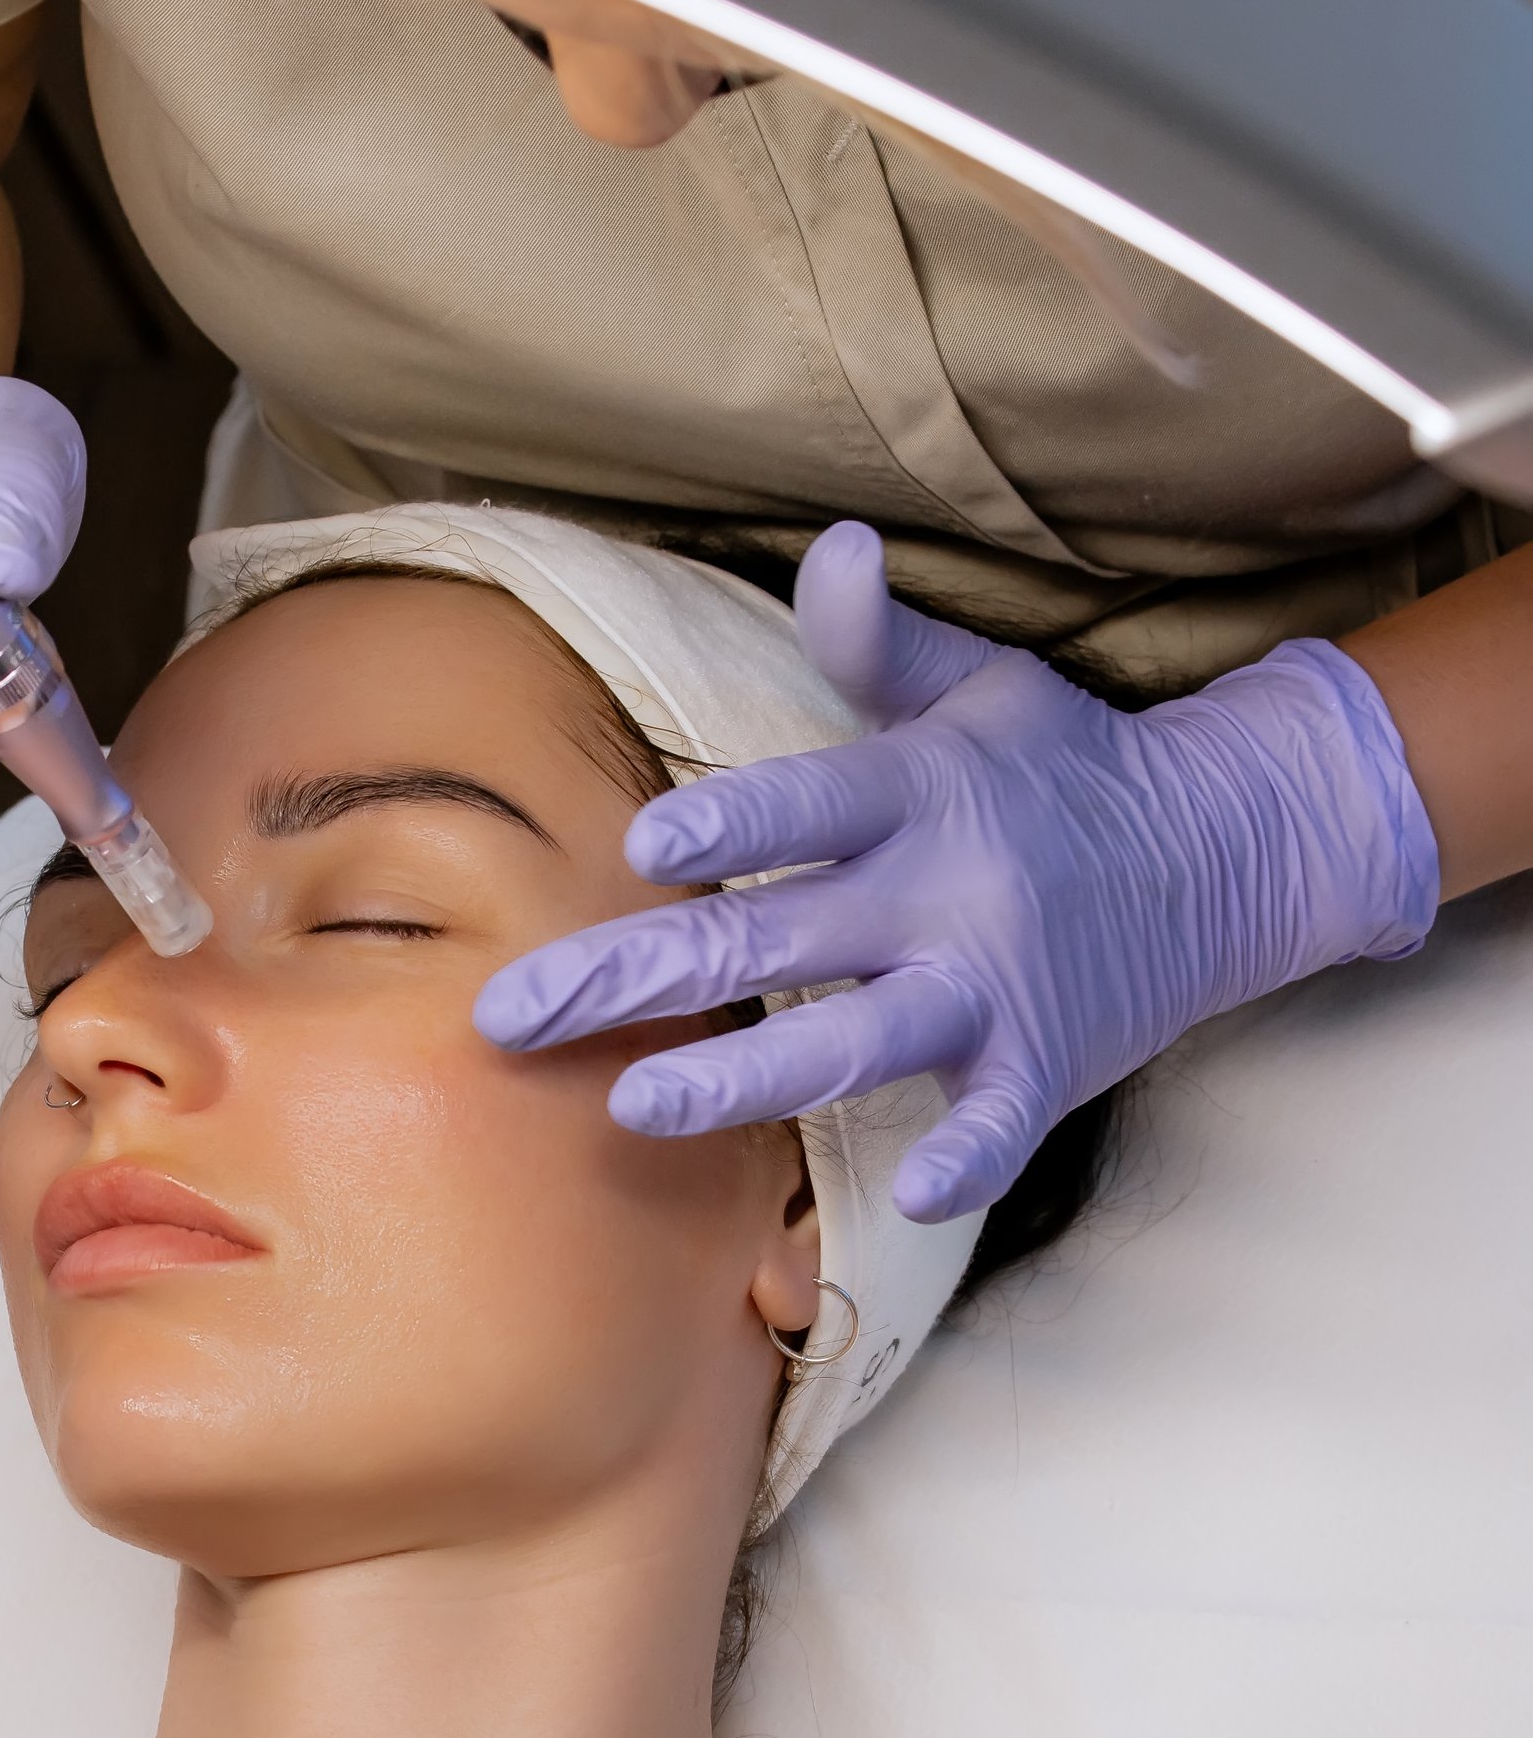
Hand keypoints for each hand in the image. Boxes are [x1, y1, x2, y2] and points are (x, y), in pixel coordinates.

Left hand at [474, 521, 1437, 1220]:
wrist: (1227, 848)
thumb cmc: (1065, 766)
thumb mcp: (979, 684)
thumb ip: (879, 639)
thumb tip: (830, 546)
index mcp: (920, 792)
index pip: (808, 806)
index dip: (731, 828)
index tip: (641, 850)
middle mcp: (947, 892)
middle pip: (776, 939)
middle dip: (634, 978)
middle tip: (510, 1015)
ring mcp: (994, 988)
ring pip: (854, 1043)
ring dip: (745, 1079)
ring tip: (634, 1103)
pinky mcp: (1042, 1068)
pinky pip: (999, 1126)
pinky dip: (967, 1157)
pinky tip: (917, 1191)